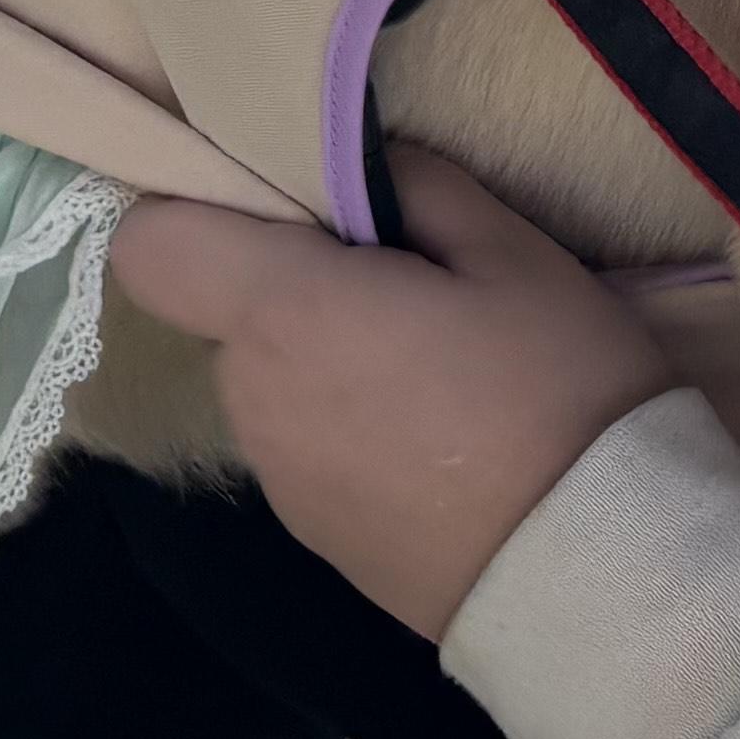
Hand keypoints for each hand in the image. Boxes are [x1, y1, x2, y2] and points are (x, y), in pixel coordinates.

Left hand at [111, 149, 676, 641]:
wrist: (589, 569)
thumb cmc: (555, 388)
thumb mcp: (514, 253)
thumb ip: (419, 187)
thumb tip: (363, 169)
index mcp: (285, 311)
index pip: (149, 245)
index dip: (196, 209)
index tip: (287, 206)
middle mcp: (254, 395)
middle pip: (224, 310)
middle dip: (292, 284)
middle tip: (406, 285)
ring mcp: (277, 476)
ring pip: (267, 379)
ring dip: (322, 358)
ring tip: (436, 371)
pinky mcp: (309, 534)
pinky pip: (302, 445)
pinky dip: (345, 427)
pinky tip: (437, 441)